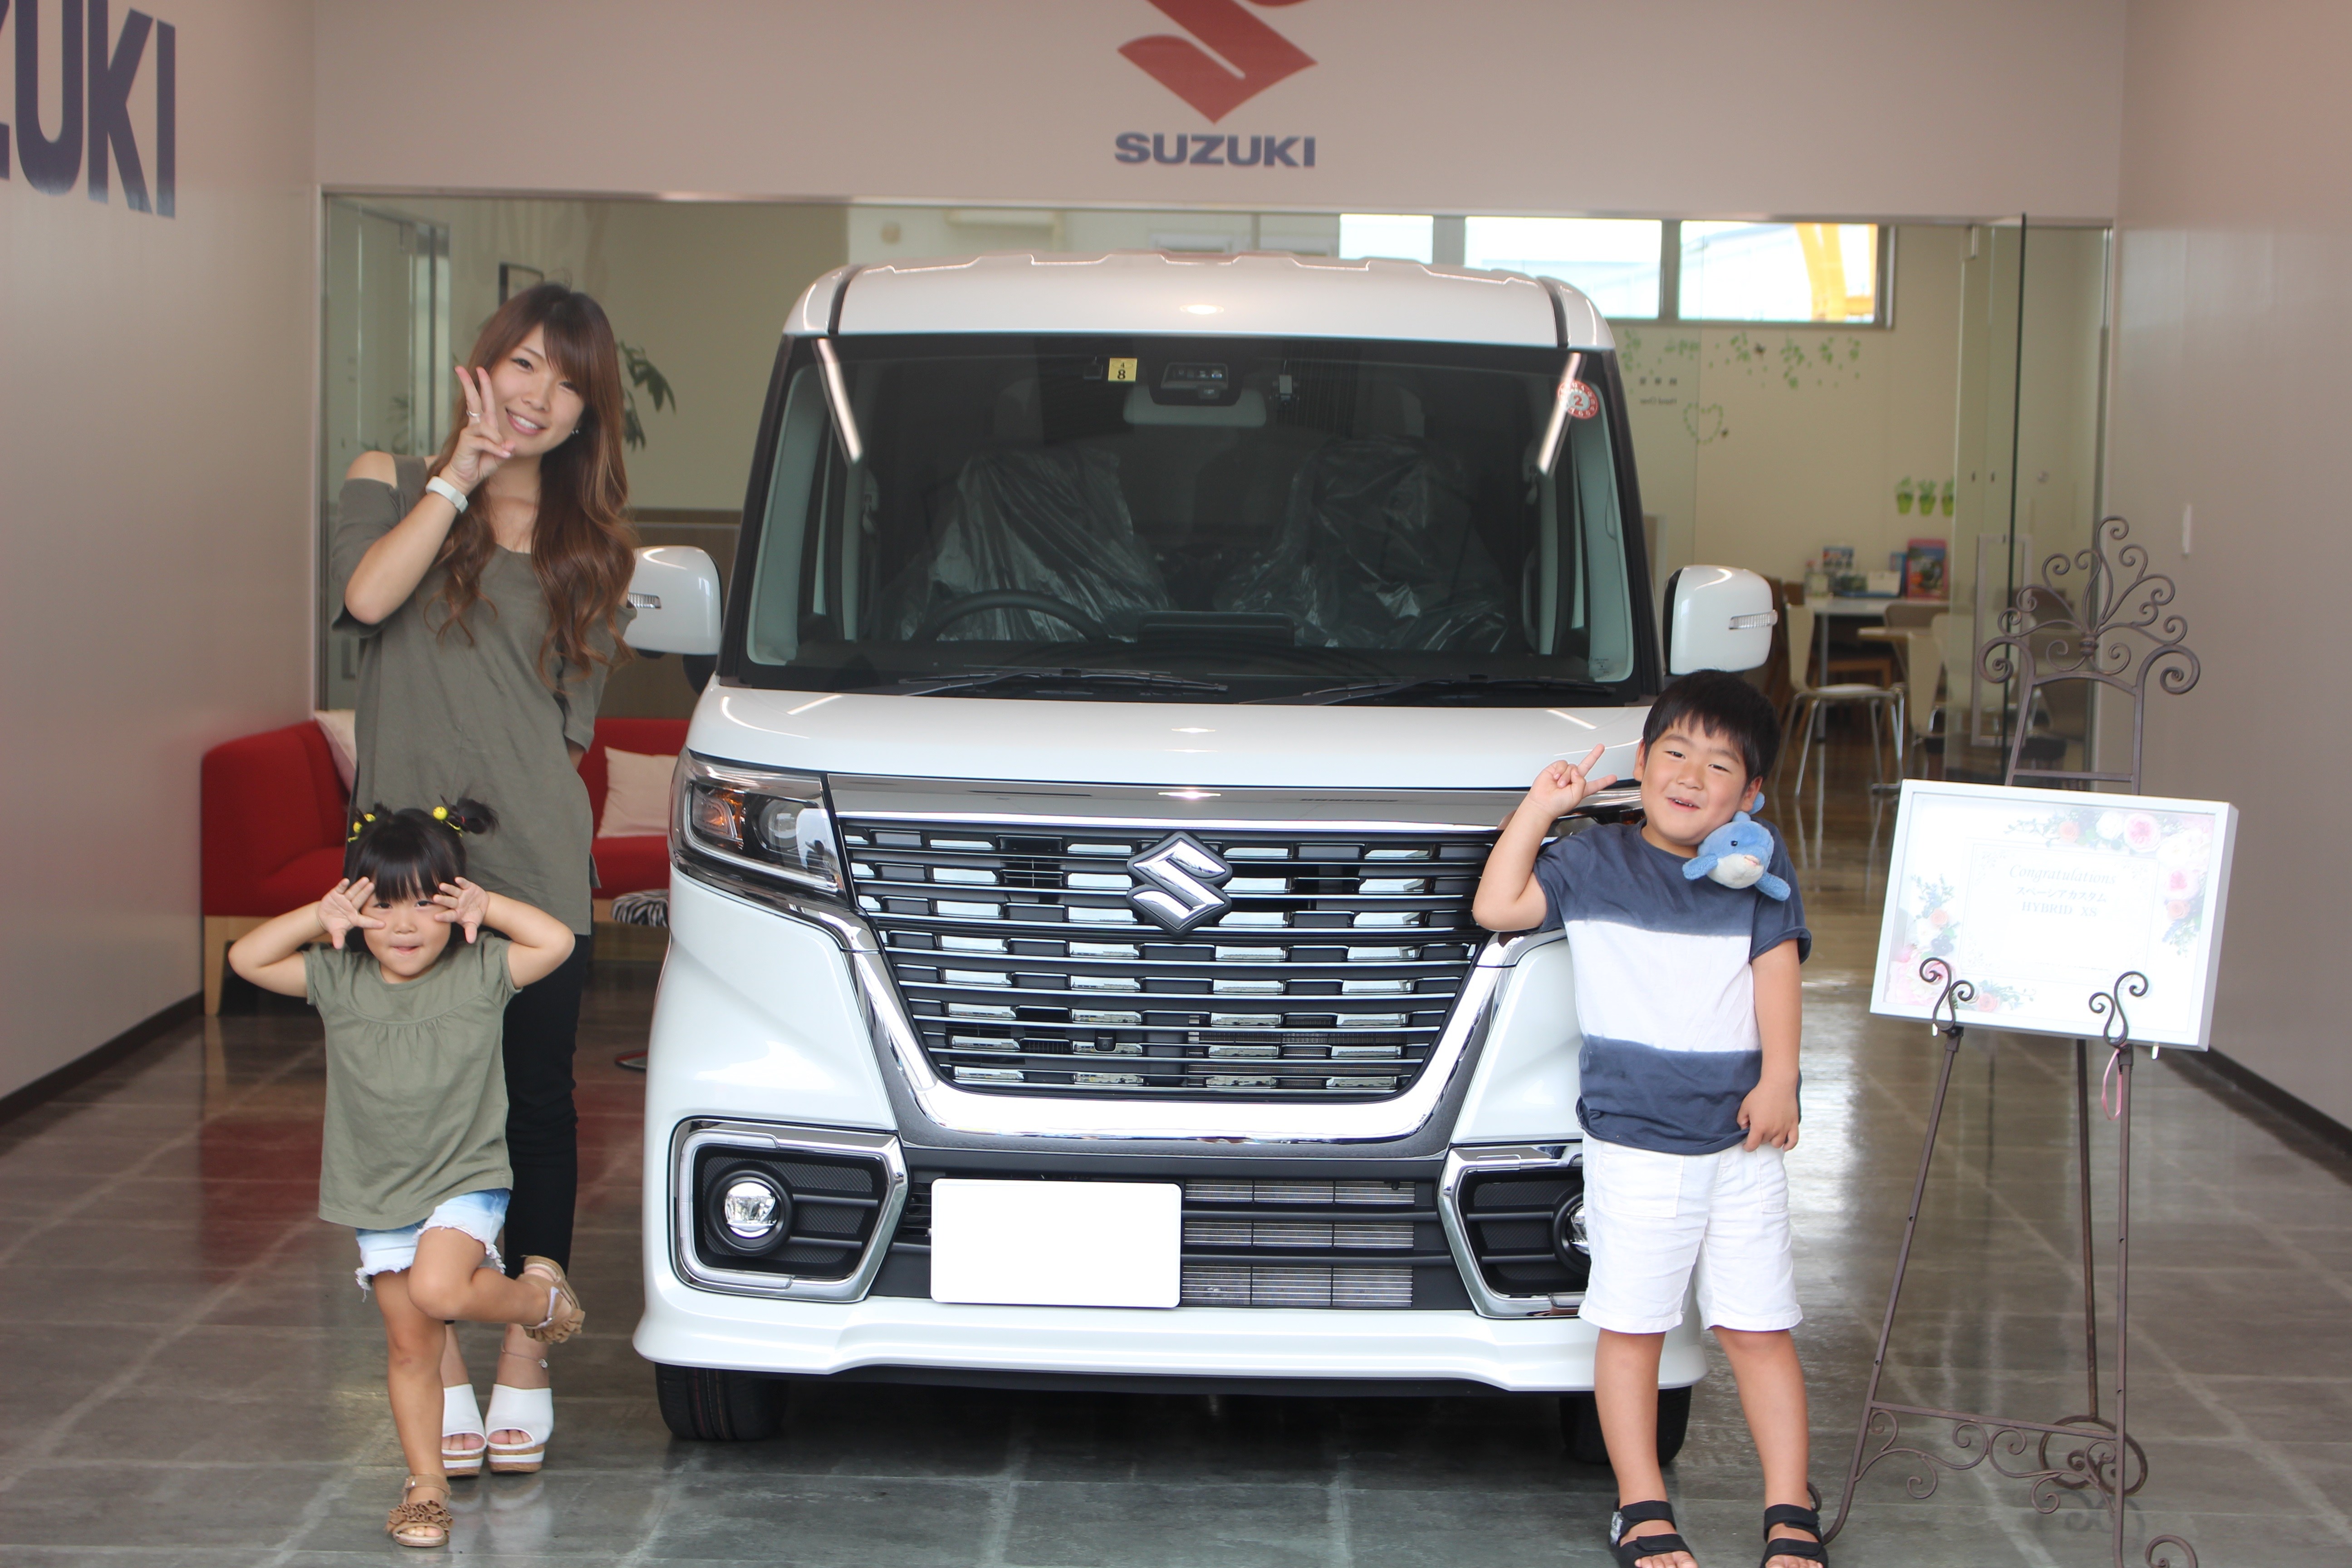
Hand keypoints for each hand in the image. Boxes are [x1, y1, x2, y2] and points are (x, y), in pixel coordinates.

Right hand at [318, 878, 383, 950]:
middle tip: (373, 886)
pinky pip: (340, 889)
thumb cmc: (335, 924)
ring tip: (365, 880)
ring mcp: (345, 900)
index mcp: (354, 918)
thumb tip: (338, 947)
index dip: (373, 922)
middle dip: (366, 893)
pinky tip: (347, 881)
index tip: (383, 924)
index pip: (365, 920)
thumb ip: (338, 938)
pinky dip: (343, 885)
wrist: (324, 916)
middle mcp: (352, 907)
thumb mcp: (337, 932)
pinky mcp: (336, 894)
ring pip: (353, 892)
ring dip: (358, 886)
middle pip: (360, 900)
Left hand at [433, 878, 489, 943]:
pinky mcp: (468, 887)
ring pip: (453, 891)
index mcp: (456, 913)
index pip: (448, 915)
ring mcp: (461, 895)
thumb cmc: (474, 915)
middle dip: (442, 900)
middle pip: (448, 902)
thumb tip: (471, 941)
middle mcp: (456, 903)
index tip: (436, 917)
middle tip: (434, 898)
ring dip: (448, 889)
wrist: (482, 905)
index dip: (443, 916)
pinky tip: (457, 879)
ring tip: (441, 886)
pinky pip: (464, 884)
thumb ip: (471, 931)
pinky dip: (461, 881)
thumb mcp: (473, 924)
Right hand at [440, 365, 515, 492]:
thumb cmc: (479, 465)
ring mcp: (469, 432)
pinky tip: (499, 454)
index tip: (480, 371)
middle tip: (461, 368)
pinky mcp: (467, 440)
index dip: (483, 386)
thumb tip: (510, 444)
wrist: (465, 479)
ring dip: (496, 440)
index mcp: (485, 426)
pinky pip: (485, 440)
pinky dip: (494, 448)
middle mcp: (476, 426)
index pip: (484, 402)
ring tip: (501, 453)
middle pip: (474, 400)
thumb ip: (504, 449)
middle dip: (470, 383)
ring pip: (488, 427)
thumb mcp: (497, 457)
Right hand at [1519, 743, 1618, 821]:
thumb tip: (1576, 771)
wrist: (1542, 803)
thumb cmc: (1558, 804)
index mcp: (1582, 789)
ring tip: (1560, 785)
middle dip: (1594, 755)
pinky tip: (1555, 778)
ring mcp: (1565, 775)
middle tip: (1601, 747)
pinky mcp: (1555, 769)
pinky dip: (1560, 771)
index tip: (1613, 777)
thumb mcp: (1578, 795)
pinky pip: (1563, 764)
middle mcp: (1574, 780)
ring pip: (1573, 766)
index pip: (1596, 784)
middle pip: (1587, 765)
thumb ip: (1582, 781)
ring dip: (1566, 776)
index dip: (1605, 780)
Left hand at [1738, 1079, 1800, 1151]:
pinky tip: (1784, 1146)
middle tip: (1757, 1129)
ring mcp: (1784, 1129)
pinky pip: (1793, 1141)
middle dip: (1759, 1138)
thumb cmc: (1761, 1094)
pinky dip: (1789, 1146)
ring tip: (1768, 1134)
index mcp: (1759, 1127)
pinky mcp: (1793, 1125)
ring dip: (1771, 1141)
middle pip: (1764, 1142)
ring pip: (1777, 1143)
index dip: (1748, 1147)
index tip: (1746, 1145)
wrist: (1778, 1084)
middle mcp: (1772, 1131)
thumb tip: (1744, 1128)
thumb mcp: (1745, 1106)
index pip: (1752, 1145)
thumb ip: (1741, 1120)